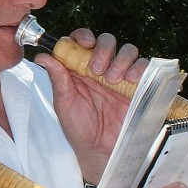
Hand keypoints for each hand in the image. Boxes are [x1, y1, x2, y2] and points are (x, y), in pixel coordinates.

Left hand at [35, 28, 147, 184]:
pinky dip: (139, 67)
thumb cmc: (79, 128)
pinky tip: (130, 80)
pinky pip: (144, 67)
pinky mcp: (138, 86)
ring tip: (112, 80)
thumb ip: (57, 78)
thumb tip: (42, 56)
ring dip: (120, 59)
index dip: (83, 36)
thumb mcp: (64, 103)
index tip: (85, 43)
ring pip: (127, 51)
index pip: (81, 42)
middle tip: (97, 70)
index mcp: (79, 69)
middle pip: (106, 42)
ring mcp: (120, 76)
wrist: (101, 150)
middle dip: (103, 49)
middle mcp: (100, 69)